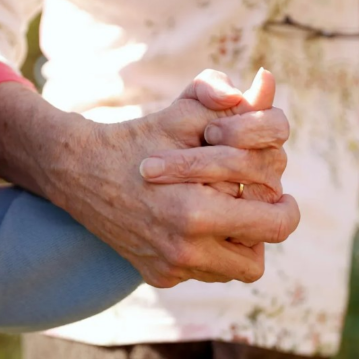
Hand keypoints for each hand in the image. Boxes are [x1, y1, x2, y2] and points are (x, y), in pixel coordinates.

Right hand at [41, 69, 296, 286]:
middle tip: (256, 202)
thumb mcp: (183, 112)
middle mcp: (184, 250)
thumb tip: (267, 81)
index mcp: (196, 212)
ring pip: (235, 272)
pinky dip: (209, 250)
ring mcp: (170, 268)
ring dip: (239, 242)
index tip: (265, 183)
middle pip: (260, 260)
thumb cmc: (139, 138)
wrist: (79, 171)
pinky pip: (205, 273)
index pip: (277, 222)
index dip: (279, 197)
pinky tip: (193, 221)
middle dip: (264, 228)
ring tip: (226, 210)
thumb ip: (230, 99)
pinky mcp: (159, 277)